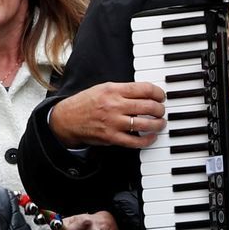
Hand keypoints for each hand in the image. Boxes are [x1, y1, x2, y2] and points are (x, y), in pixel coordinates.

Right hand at [50, 81, 166, 148]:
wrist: (66, 119)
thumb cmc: (86, 103)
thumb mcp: (103, 88)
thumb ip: (124, 90)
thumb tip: (146, 92)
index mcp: (113, 90)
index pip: (144, 89)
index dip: (158, 93)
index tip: (161, 96)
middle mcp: (114, 105)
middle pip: (149, 106)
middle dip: (160, 109)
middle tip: (161, 110)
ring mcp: (114, 122)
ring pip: (146, 124)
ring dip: (158, 124)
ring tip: (160, 123)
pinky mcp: (112, 137)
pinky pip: (136, 141)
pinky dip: (148, 140)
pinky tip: (152, 136)